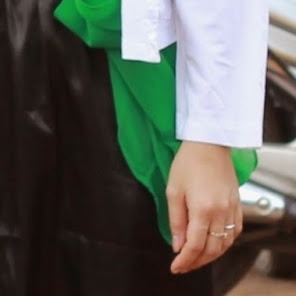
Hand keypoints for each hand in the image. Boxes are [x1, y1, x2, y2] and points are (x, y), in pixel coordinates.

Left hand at [166, 140, 241, 273]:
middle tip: (183, 266)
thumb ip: (176, 220)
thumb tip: (177, 245)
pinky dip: (225, 244)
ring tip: (196, 259)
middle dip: (197, 262)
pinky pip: (235, 232)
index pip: (195, 245)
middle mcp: (221, 213)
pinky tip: (215, 245)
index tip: (175, 267)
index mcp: (203, 209)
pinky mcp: (238, 206)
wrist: (209, 144)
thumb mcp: (173, 190)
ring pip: (225, 244)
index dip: (185, 260)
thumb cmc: (187, 163)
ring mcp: (232, 210)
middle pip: (212, 249)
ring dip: (211, 256)